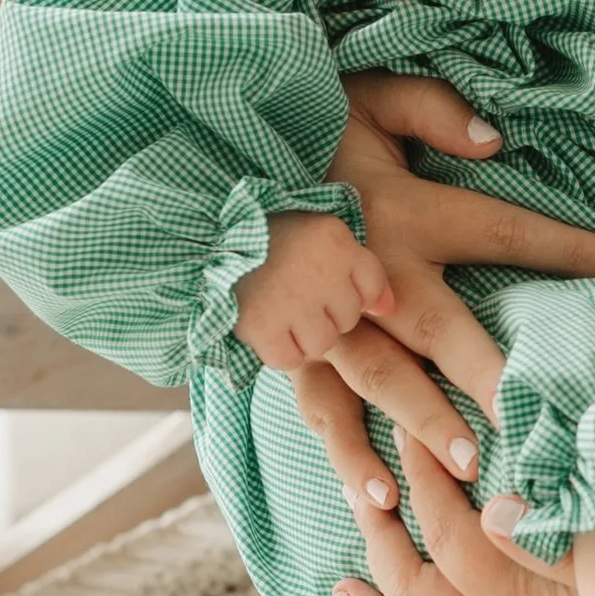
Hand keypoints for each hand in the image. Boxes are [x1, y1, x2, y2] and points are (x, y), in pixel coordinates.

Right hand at [231, 210, 392, 367]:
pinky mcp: (260, 325)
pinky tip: (267, 327)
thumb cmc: (271, 241)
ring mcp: (289, 298)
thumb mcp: (320, 237)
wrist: (207, 242)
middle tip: (294, 294)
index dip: (350, 292)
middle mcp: (317, 267)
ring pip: (322, 343)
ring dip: (304, 335)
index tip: (324, 283)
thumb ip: (361, 269)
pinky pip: (290, 359)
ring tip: (280, 310)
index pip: (372, 288)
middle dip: (327, 313)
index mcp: (334, 238)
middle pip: (349, 318)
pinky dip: (280, 350)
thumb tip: (387, 309)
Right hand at [303, 73, 594, 484]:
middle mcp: (368, 266)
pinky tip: (376, 497)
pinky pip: (320, 405)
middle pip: (440, 327)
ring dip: (422, 424)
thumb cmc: (308, 126)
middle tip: (531, 419)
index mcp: (402, 208)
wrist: (210, 160)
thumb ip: (432, 111)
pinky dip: (347, 452)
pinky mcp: (292, 342)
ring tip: (466, 466)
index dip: (566, 248)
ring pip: (379, 378)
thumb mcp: (371, 96)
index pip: (501, 229)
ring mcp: (326, 313)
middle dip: (488, 375)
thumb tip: (494, 140)